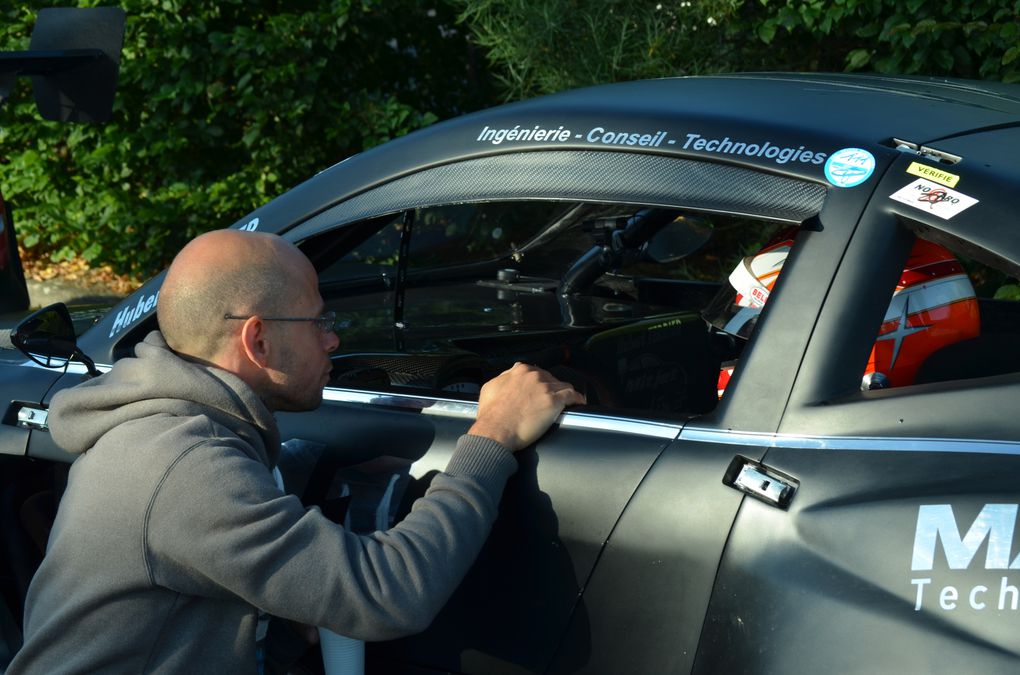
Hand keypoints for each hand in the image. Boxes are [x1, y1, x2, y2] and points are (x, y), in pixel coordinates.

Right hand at [468, 363, 585, 450]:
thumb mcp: (490, 387)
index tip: (542, 390)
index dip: (541, 382)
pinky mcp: (553, 402)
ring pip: (563, 385)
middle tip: (551, 399)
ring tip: (569, 401)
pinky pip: (573, 395)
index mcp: (520, 371)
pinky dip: (578, 398)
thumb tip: (512, 371)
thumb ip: (504, 377)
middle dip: (552, 388)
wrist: (495, 431)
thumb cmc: (491, 414)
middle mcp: (534, 376)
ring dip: (565, 393)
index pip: (537, 371)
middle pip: (551, 378)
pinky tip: (579, 402)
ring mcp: (545, 388)